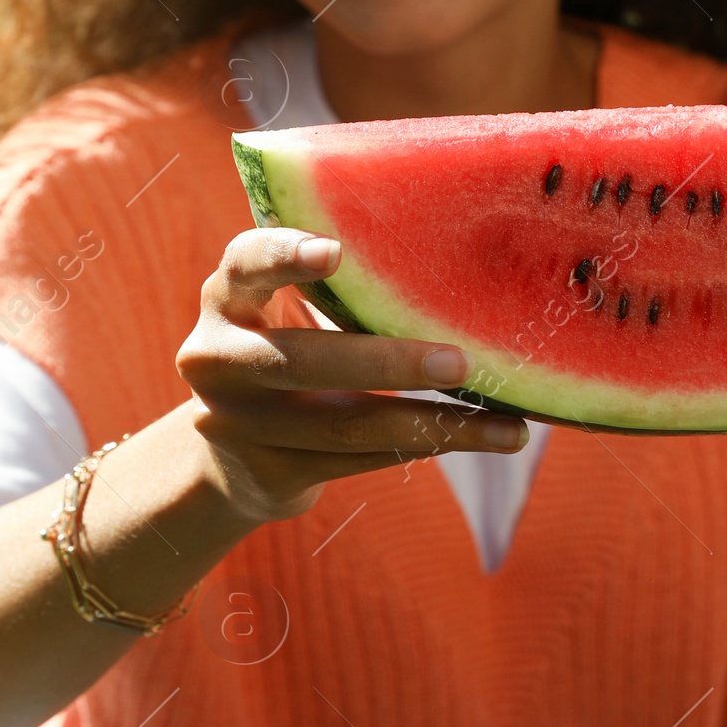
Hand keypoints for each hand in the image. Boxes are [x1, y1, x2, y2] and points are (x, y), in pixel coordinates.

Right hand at [176, 229, 524, 528]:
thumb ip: (338, 287)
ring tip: (507, 429)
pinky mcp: (269, 475)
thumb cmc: (290, 351)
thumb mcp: (291, 311)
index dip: (283, 255)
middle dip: (387, 364)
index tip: (334, 251)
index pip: (245, 266)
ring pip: (344, 427)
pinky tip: (475, 440)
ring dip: (433, 425)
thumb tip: (463, 262)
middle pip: (302, 361)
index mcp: (227, 300)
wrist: (230, 459)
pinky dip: (422, 448)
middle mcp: (218, 361)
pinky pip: (357, 462)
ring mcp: (236, 426)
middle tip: (459, 364)